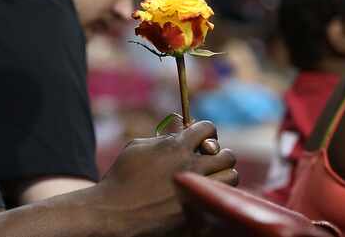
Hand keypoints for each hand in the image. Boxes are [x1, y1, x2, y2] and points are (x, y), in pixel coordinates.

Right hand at [89, 119, 236, 236]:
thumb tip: (180, 131)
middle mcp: (191, 167)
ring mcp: (196, 192)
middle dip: (219, 156)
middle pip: (227, 155)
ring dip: (223, 176)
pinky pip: (220, 201)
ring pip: (231, 178)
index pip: (208, 129)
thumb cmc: (121, 178)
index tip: (202, 140)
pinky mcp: (199, 214)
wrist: (114, 213)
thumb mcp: (137, 147)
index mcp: (177, 146)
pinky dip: (215, 198)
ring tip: (210, 180)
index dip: (207, 132)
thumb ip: (162, 137)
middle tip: (209, 162)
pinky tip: (203, 198)